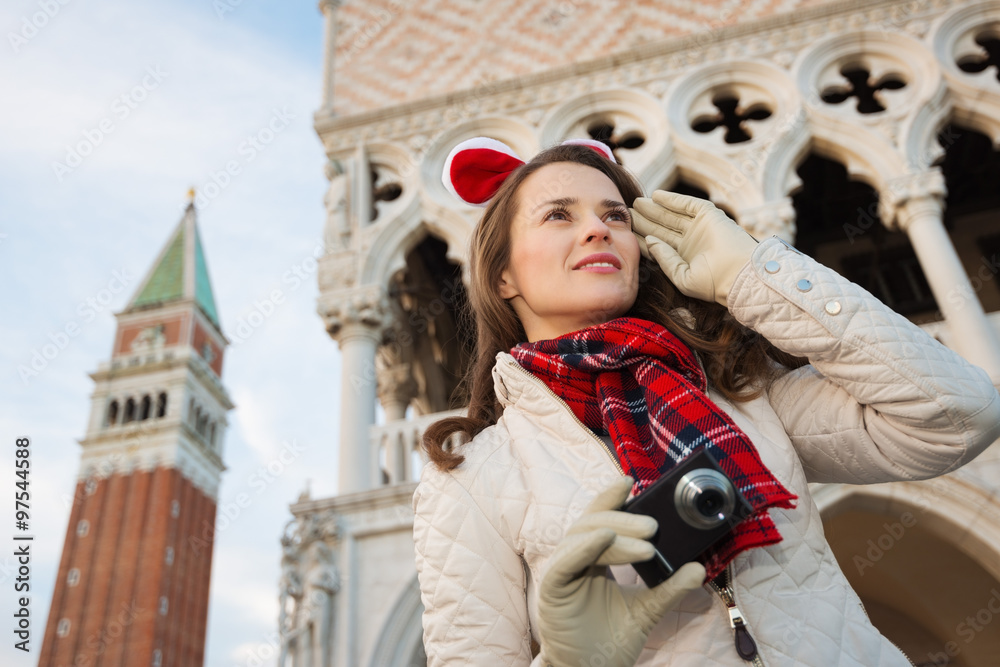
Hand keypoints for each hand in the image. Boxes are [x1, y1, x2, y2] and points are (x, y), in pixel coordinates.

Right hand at [536, 476, 705, 666]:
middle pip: (594, 523)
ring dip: (616, 535)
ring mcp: (562, 571)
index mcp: (594, 558)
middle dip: (625, 519)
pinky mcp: (551, 587)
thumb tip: (698, 568)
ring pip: (583, 536)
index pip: (601, 519)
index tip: (631, 481)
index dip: (612, 497)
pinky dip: (585, 546)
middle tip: (654, 526)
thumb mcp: (647, 610)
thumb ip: (669, 589)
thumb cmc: (609, 641)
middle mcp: (576, 559)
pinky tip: (605, 538)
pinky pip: (566, 560)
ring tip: (646, 546)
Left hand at [631, 190, 757, 307]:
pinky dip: (672, 199)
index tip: (625, 231)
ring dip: (655, 208)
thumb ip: (665, 259)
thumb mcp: (682, 276)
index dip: (642, 236)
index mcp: (685, 257)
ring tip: (636, 203)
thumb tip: (649, 240)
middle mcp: (691, 241)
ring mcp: (700, 227)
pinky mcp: (710, 216)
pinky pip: (688, 205)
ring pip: (672, 214)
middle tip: (625, 212)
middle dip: (645, 219)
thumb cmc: (713, 283)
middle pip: (663, 227)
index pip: (659, 243)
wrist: (739, 276)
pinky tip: (655, 196)